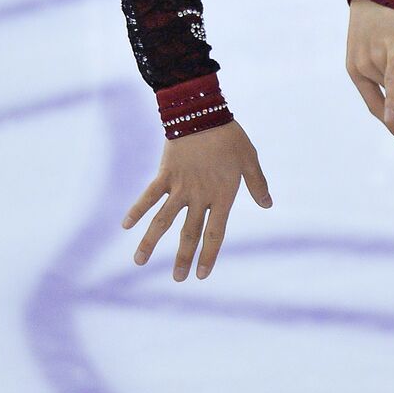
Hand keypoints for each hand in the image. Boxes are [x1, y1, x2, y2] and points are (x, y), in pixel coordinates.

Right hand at [122, 119, 270, 280]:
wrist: (203, 113)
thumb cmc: (230, 137)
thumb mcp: (250, 160)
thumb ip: (258, 184)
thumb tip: (268, 205)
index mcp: (222, 196)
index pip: (215, 233)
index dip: (209, 254)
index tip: (202, 275)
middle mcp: (199, 196)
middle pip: (189, 233)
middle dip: (183, 257)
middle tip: (177, 279)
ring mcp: (180, 187)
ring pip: (162, 220)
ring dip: (150, 242)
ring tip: (139, 262)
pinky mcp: (165, 174)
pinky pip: (148, 196)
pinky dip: (136, 210)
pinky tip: (125, 226)